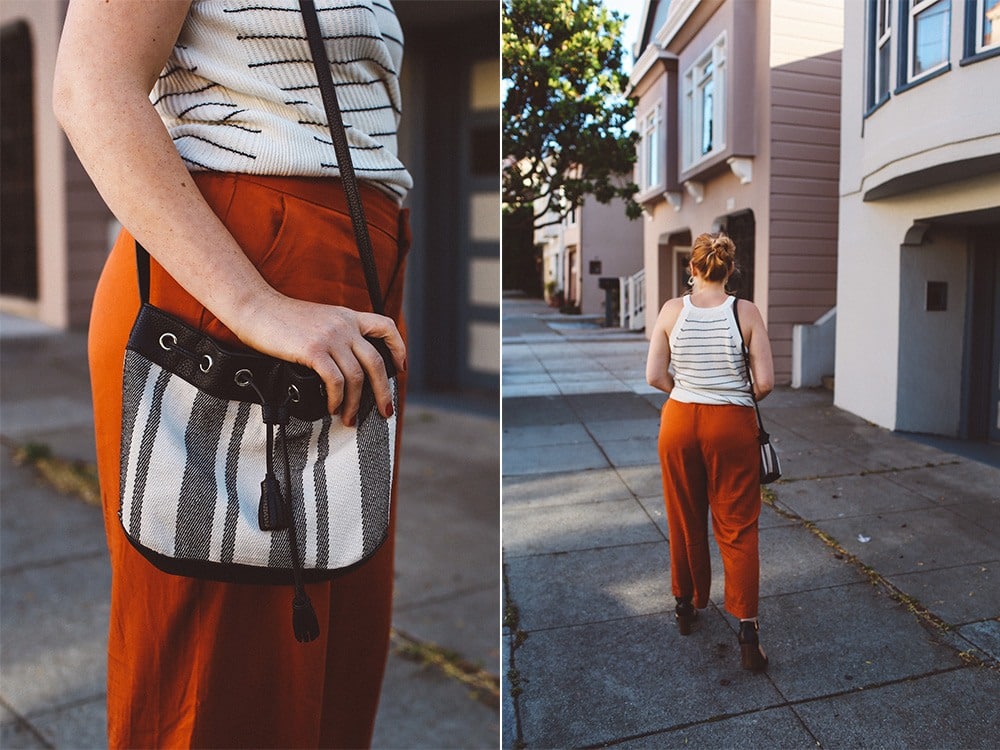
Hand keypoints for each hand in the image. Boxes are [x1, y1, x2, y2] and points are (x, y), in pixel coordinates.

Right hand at [235, 292, 404, 425]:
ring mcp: (330, 338)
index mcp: (348, 316)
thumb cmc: (279, 318)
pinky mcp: (314, 351)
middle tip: (384, 411)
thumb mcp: (318, 319)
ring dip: (355, 404)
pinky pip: (336, 381)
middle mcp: (344, 326)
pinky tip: (332, 407)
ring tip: (349, 418)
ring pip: (357, 377)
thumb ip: (335, 334)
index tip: (400, 368)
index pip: (386, 327)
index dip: (398, 348)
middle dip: (384, 391)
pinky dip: (337, 399)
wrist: (254, 307)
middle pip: (377, 362)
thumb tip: (344, 365)